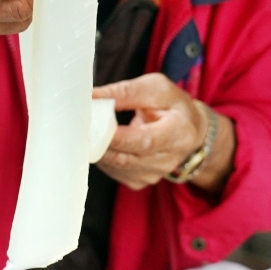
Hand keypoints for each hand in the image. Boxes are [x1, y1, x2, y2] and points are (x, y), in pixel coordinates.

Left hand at [93, 73, 235, 192]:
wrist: (190, 131)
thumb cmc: (173, 106)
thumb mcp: (157, 88)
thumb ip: (126, 92)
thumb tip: (94, 96)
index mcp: (179, 133)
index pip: (144, 141)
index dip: (115, 136)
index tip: (93, 122)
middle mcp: (168, 160)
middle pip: (125, 158)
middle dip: (98, 141)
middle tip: (80, 123)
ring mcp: (153, 175)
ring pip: (114, 166)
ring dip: (97, 148)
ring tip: (88, 129)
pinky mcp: (140, 181)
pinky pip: (113, 172)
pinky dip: (102, 156)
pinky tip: (101, 142)